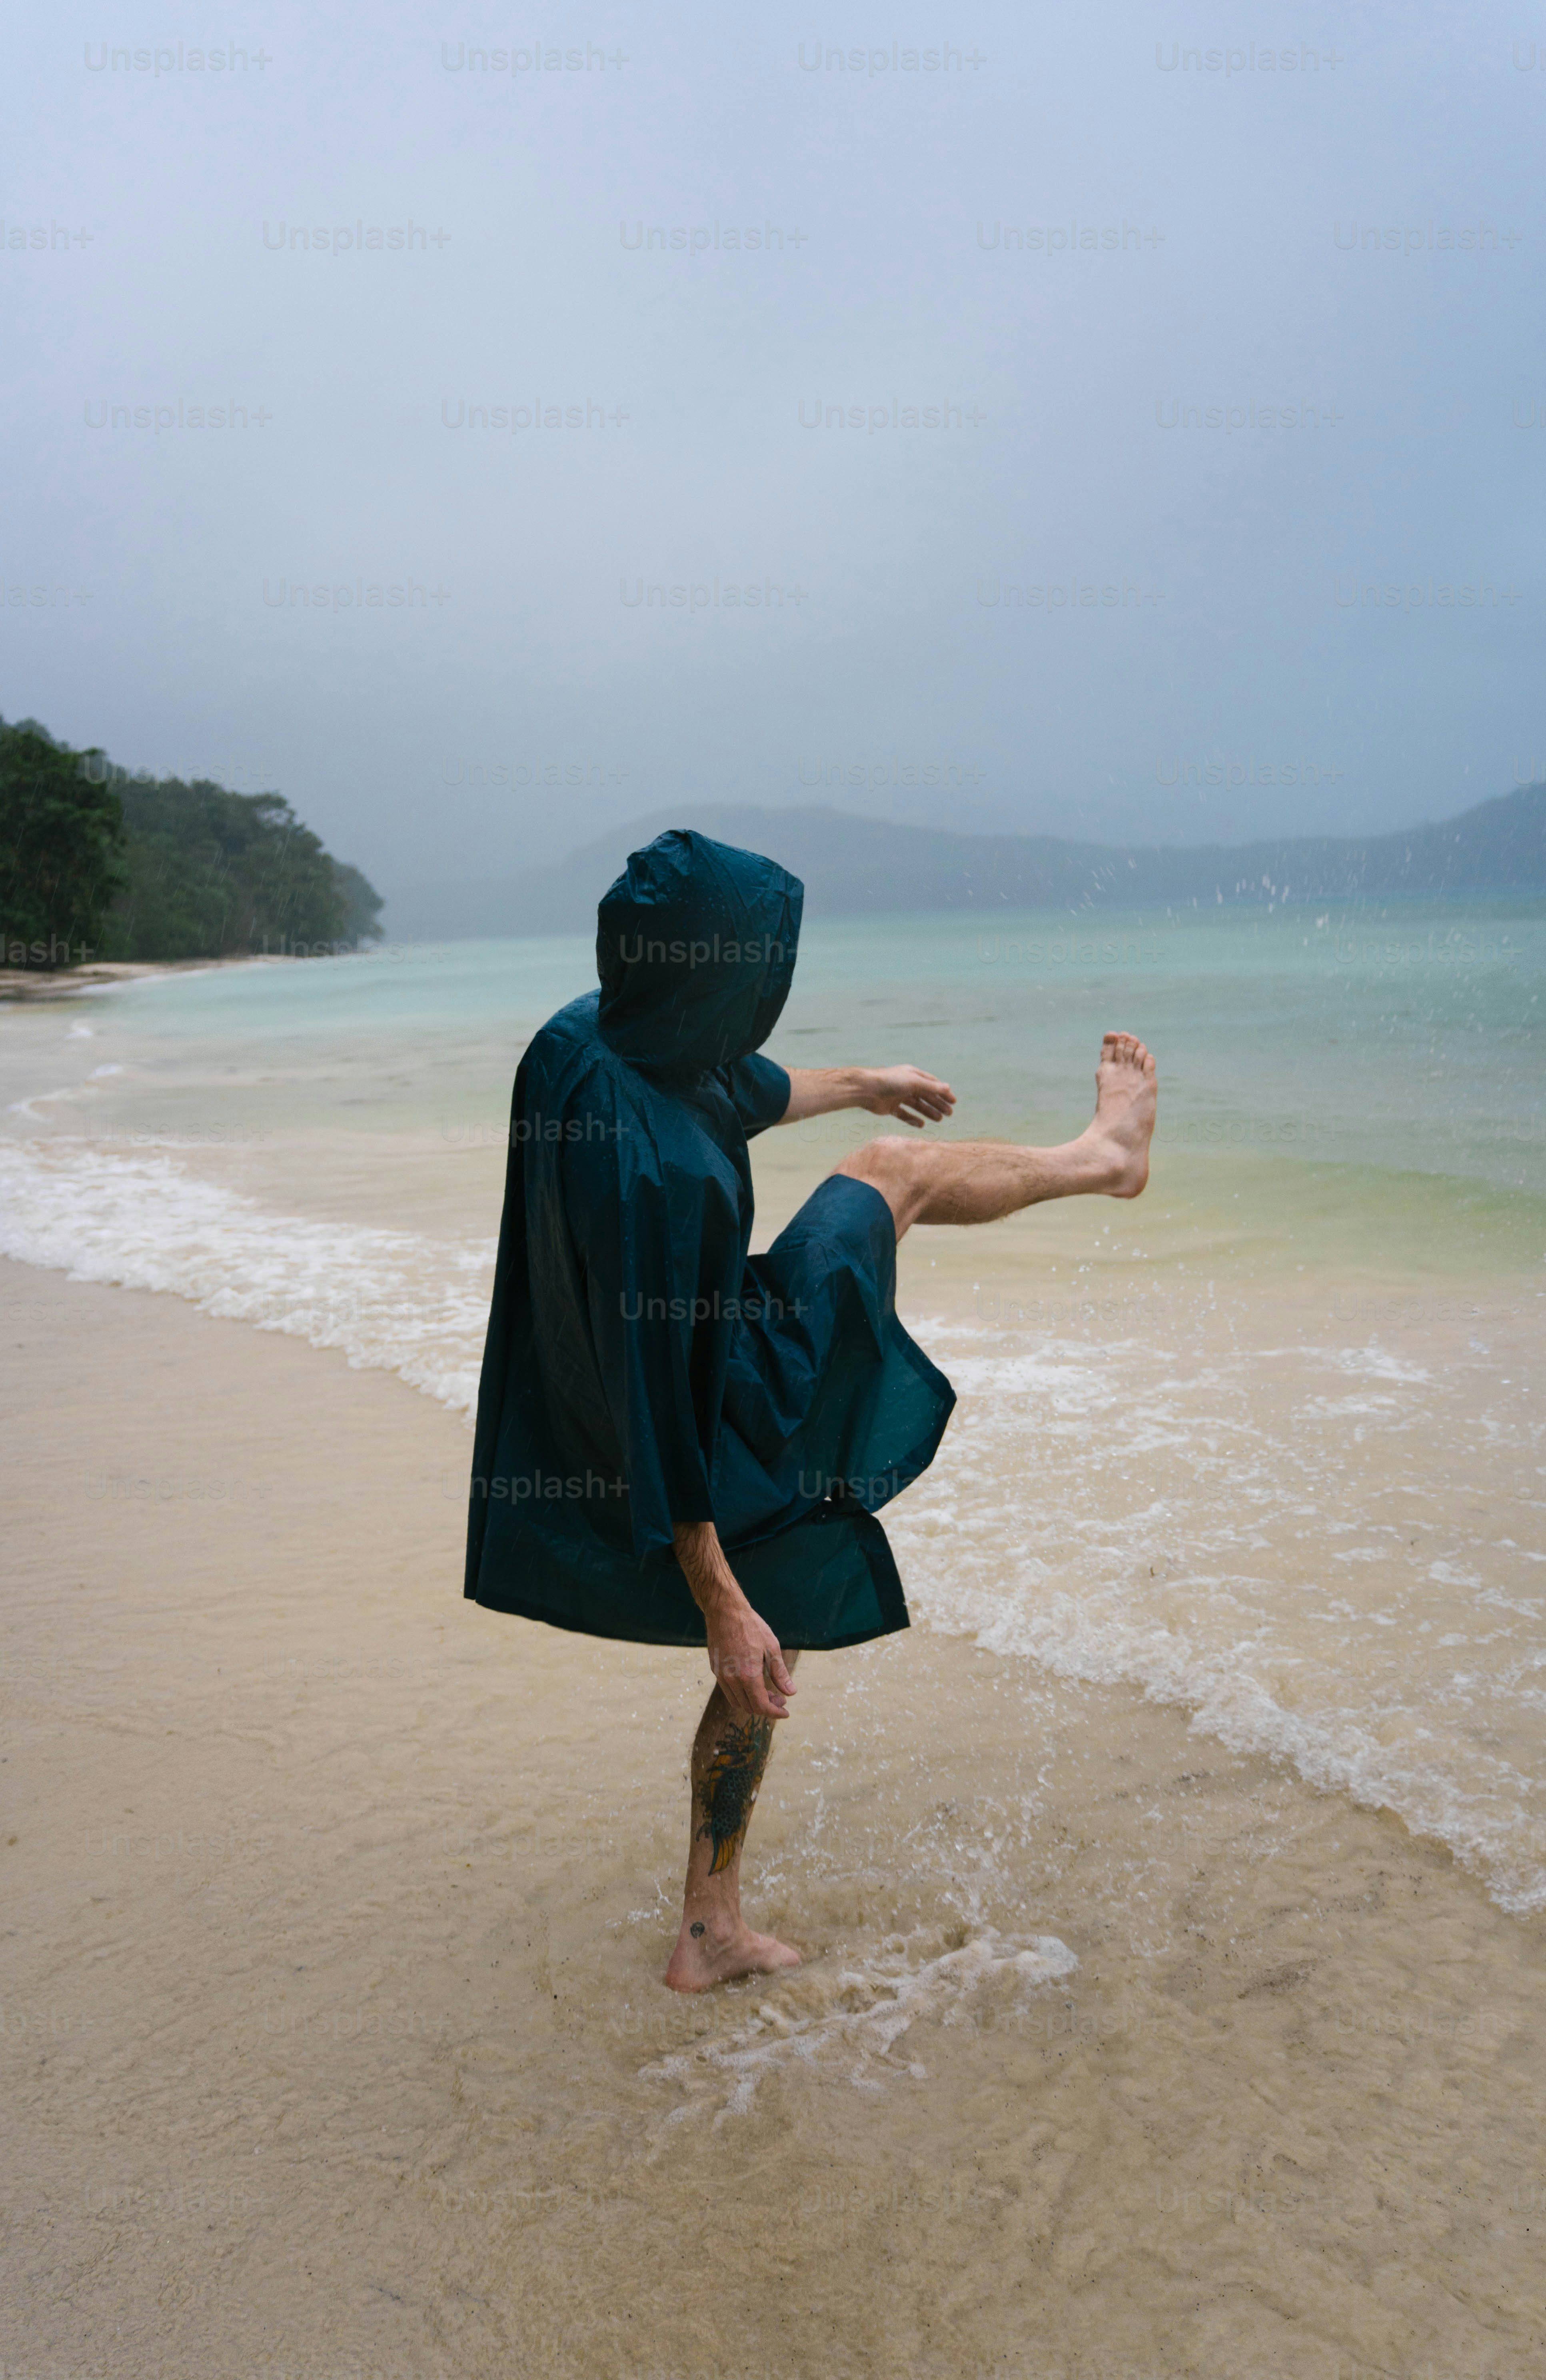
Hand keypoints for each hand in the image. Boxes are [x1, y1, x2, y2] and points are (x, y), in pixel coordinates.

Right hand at [674, 1519, 795, 1720]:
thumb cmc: (751, 1626)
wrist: (725, 1611)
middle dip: (767, 1708)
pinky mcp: (715, 1670)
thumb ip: (780, 1673)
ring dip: (753, 1703)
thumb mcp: (772, 1648)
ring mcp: (721, 1676)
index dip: (775, 1713)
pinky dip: (742, 1695)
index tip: (785, 1712)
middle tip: (780, 1699)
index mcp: (749, 1675)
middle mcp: (733, 1680)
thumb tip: (791, 1693)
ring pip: (737, 1702)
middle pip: (749, 1707)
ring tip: (768, 1692)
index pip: (762, 1706)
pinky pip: (729, 1692)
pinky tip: (753, 1684)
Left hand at [858, 1065, 955, 1128]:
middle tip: (949, 1114)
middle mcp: (906, 1085)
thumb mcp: (913, 1082)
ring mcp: (898, 1096)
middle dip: (938, 1104)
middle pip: (926, 1095)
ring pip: (916, 1105)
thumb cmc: (890, 1082)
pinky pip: (904, 1114)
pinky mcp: (890, 1107)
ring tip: (939, 1120)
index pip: (932, 1084)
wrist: (865, 1090)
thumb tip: (948, 1087)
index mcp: (912, 1075)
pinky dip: (912, 1119)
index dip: (943, 1092)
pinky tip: (921, 1125)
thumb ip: (930, 1087)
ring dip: (928, 1112)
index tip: (953, 1101)